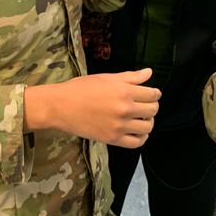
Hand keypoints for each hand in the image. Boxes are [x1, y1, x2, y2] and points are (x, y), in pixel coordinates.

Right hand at [25, 68, 160, 148]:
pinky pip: (136, 142)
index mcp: (124, 91)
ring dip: (148, 122)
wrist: (61, 106)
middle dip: (152, 106)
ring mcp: (119, 126)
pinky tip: (137, 132)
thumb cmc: (81, 88)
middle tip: (145, 105)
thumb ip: (130, 76)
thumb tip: (149, 73)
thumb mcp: (107, 78)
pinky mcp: (113, 139)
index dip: (155, 93)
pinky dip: (141, 138)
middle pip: (153, 110)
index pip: (153, 94)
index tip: (151, 94)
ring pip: (147, 127)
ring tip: (141, 118)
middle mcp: (125, 109)